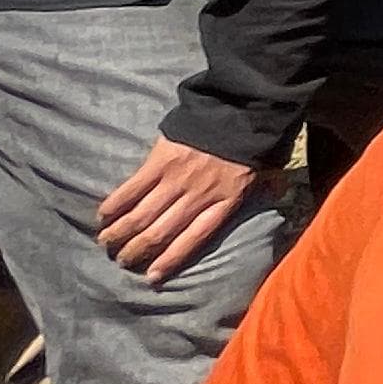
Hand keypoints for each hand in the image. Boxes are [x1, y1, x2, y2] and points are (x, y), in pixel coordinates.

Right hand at [95, 139, 270, 283]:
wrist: (240, 106)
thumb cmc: (252, 142)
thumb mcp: (266, 170)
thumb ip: (267, 187)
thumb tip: (279, 194)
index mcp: (225, 201)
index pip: (193, 239)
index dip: (170, 260)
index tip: (151, 277)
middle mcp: (198, 195)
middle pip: (160, 232)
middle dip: (136, 251)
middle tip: (122, 260)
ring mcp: (176, 178)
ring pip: (141, 215)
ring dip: (120, 233)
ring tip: (107, 242)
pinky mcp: (159, 160)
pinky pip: (131, 189)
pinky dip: (115, 205)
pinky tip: (103, 216)